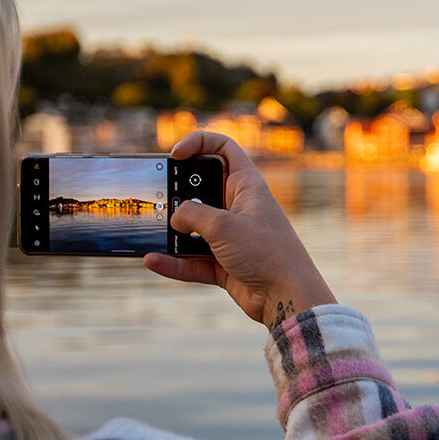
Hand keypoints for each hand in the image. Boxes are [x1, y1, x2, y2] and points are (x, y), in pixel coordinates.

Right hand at [143, 132, 335, 326]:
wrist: (288, 297)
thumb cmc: (266, 253)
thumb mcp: (222, 226)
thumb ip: (191, 214)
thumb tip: (174, 219)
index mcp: (246, 185)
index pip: (223, 148)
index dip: (198, 142)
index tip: (175, 154)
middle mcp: (237, 207)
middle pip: (201, 189)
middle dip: (178, 192)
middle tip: (159, 197)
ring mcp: (230, 236)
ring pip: (193, 228)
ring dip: (172, 232)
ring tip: (151, 231)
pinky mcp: (224, 263)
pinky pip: (192, 259)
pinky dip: (174, 261)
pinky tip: (152, 260)